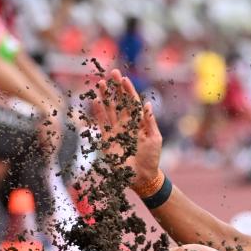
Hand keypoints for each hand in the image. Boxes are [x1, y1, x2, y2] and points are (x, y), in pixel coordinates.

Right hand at [89, 69, 162, 186]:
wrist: (142, 177)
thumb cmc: (151, 158)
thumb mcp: (155, 139)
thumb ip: (150, 122)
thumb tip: (148, 104)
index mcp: (139, 122)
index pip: (132, 102)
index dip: (128, 91)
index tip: (123, 79)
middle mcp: (126, 124)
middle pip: (119, 102)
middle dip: (115, 88)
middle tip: (111, 73)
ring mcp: (116, 130)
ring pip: (109, 109)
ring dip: (105, 96)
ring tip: (100, 83)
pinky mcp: (107, 140)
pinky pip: (101, 123)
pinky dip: (98, 112)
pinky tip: (95, 101)